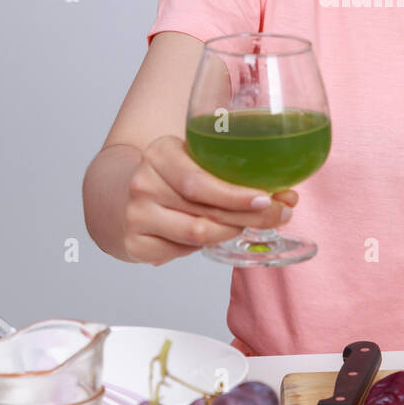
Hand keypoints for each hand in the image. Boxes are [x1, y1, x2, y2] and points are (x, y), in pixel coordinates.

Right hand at [122, 134, 297, 265]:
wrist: (116, 197)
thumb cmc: (168, 177)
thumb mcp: (188, 156)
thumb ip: (227, 162)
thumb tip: (287, 189)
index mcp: (160, 153)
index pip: (199, 181)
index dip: (236, 194)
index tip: (269, 198)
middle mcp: (144, 184)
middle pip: (205, 211)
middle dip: (250, 216)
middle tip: (280, 214)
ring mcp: (136, 216)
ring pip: (198, 235)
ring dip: (232, 232)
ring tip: (252, 225)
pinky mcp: (135, 244)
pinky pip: (183, 251)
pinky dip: (205, 245)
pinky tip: (215, 234)